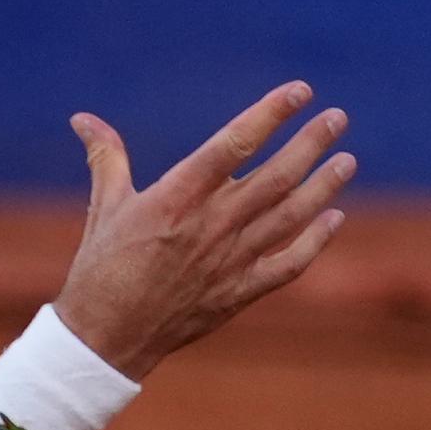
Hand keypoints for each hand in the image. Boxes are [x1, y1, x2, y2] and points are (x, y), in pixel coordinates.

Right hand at [52, 83, 354, 375]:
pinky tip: (335, 218)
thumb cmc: (100, 268)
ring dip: (323, 186)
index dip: (269, 115)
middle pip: (275, 177)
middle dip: (310, 143)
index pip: (233, 144)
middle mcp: (210, 226)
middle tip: (338, 118)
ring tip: (347, 160)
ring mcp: (229, 261)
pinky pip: (288, 264)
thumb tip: (82, 118)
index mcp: (175, 198)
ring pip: (290, 216)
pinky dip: (316, 242)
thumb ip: (105, 157)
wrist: (105, 338)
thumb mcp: (104, 207)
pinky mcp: (238, 292)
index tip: (298, 91)